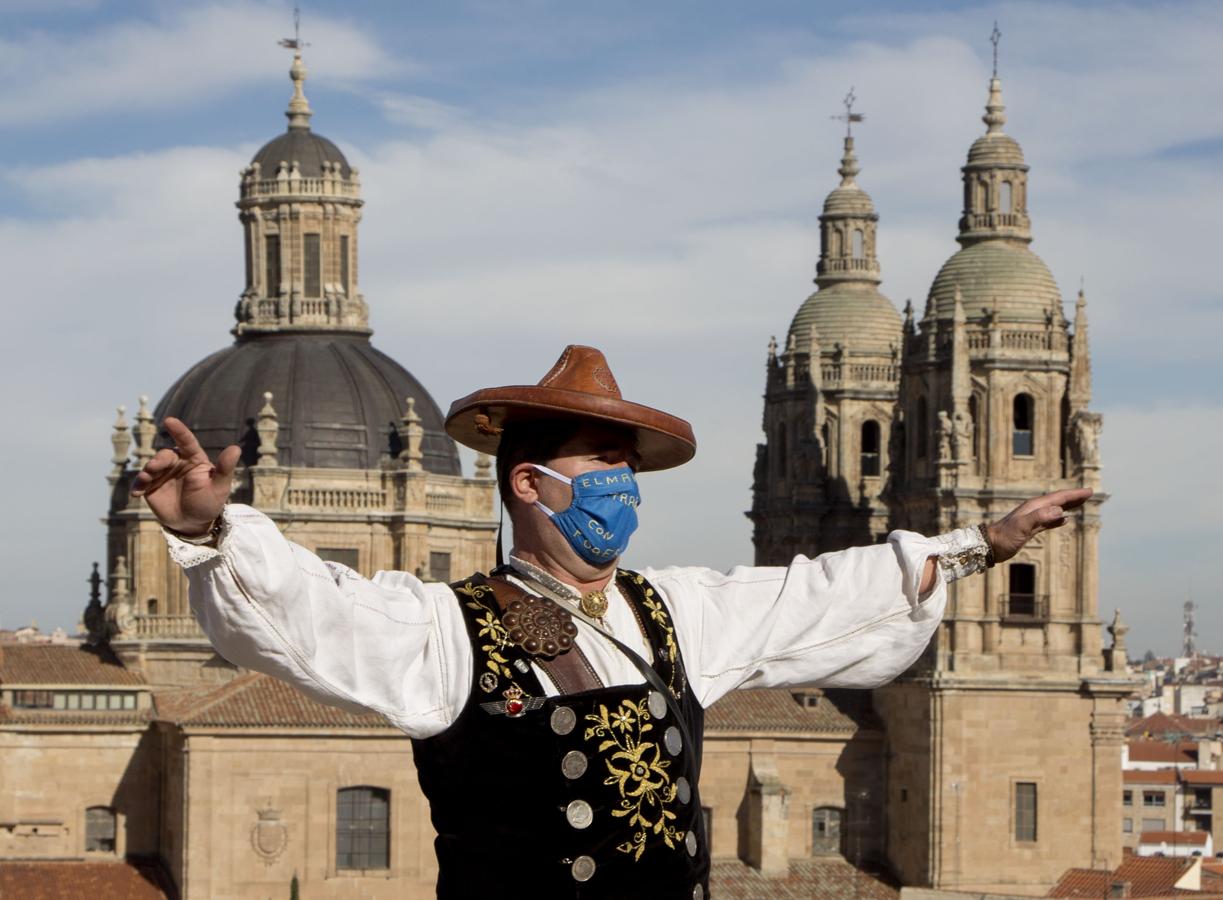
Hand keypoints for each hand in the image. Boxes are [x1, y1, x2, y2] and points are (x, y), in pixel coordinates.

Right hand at [129, 417, 239, 535]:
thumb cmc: (209, 502)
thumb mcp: (219, 487)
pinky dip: (137, 485)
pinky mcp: (150, 486)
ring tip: (146, 479)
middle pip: (165, 455)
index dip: (179, 430)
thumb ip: (225, 468)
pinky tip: (136, 493)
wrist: (193, 523)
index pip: (187, 441)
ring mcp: (162, 474)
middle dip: (158, 459)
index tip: (169, 421)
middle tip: (154, 467)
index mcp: (194, 459)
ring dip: (146, 471)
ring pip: (151, 466)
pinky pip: (141, 482)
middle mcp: (177, 463)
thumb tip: (236, 448)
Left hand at [986, 488, 1092, 563]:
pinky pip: (1049, 520)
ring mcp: (1032, 519)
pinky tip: (1064, 520)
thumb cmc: (1005, 536)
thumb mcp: (1022, 526)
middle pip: (1058, 501)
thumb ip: (1040, 517)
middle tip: (1089, 493)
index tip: (1089, 491)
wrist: (991, 545)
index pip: (1058, 498)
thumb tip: (1060, 511)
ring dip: (1068, 506)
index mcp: (1034, 507)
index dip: (1074, 495)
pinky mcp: (1031, 528)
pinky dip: (1058, 519)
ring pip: (1055, 509)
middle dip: (1074, 497)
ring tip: (1080, 503)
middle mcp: (1034, 510)